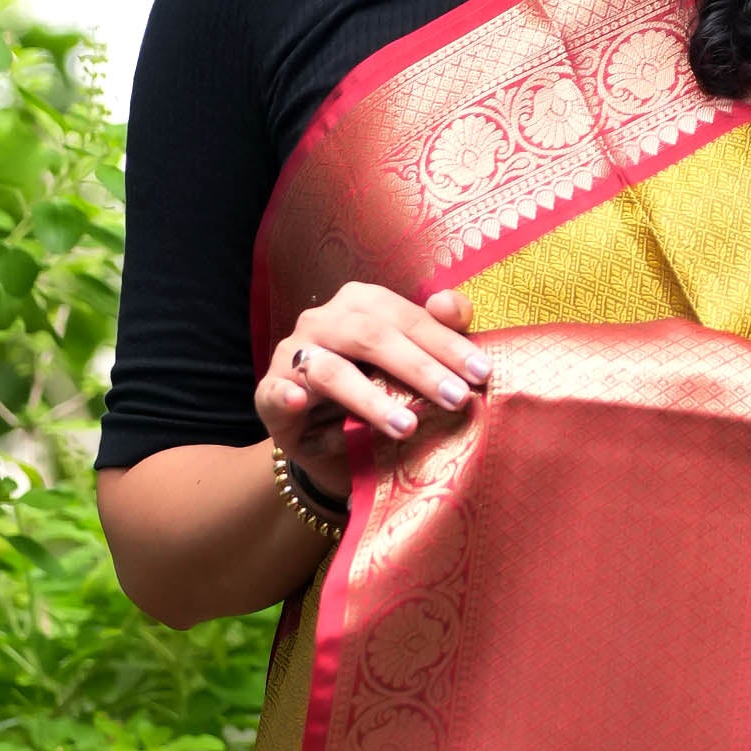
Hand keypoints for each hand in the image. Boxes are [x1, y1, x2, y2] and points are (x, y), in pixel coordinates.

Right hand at [256, 281, 489, 493]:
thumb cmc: (378, 395)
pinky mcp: (269, 394)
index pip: (407, 317)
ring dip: (370, 399)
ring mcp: (293, 356)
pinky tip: (299, 401)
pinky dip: (286, 395)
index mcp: (361, 305)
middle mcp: (324, 322)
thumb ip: (436, 334)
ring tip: (407, 426)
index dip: (445, 343)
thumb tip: (454, 307)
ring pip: (330, 370)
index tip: (481, 373)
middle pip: (371, 336)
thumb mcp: (412, 368)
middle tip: (456, 399)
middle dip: (418, 368)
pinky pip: (276, 392)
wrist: (327, 444)